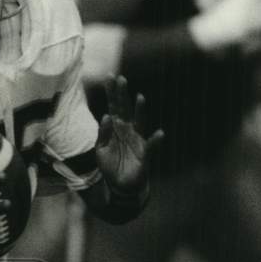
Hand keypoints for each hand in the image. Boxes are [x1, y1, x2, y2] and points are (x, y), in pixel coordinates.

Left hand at [96, 75, 162, 193]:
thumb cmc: (111, 165)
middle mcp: (127, 130)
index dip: (111, 93)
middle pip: (124, 109)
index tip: (109, 76)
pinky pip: (151, 146)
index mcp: (115, 128)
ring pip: (139, 122)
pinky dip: (155, 141)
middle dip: (122, 95)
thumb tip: (106, 116)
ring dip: (140, 111)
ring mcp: (137, 140)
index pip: (113, 106)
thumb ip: (103, 134)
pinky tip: (159, 134)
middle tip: (121, 79)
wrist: (121, 185)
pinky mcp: (144, 154)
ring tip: (140, 98)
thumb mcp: (101, 150)